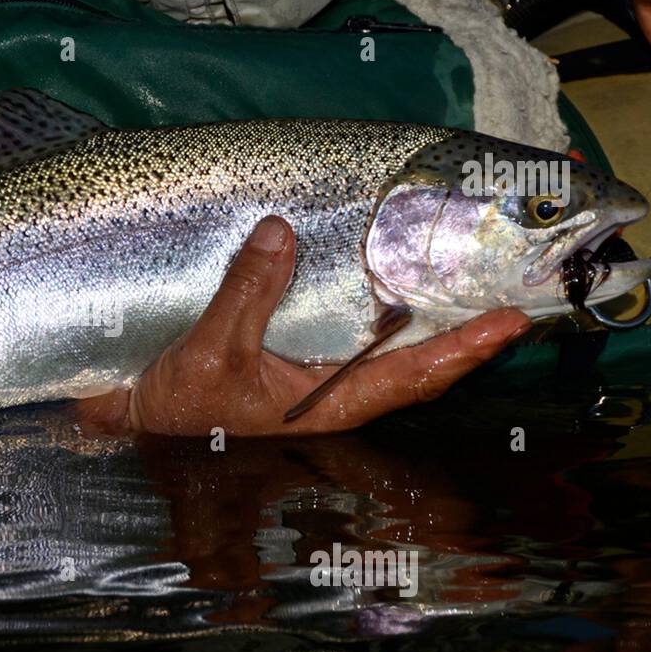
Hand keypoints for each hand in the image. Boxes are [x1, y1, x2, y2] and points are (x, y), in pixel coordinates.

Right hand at [76, 216, 530, 435]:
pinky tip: (399, 284)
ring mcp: (323, 377)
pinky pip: (362, 337)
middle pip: (421, 365)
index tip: (510, 322)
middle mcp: (339, 392)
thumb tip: (282, 233)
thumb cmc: (181, 402)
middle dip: (468, 336)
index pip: (415, 376)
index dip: (465, 350)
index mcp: (331, 402)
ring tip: (471, 282)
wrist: (139, 418)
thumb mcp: (211, 349)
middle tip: (511, 292)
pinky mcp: (302, 359)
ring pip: (396, 352)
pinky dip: (391, 313)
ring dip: (436, 322)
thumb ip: (248, 294)